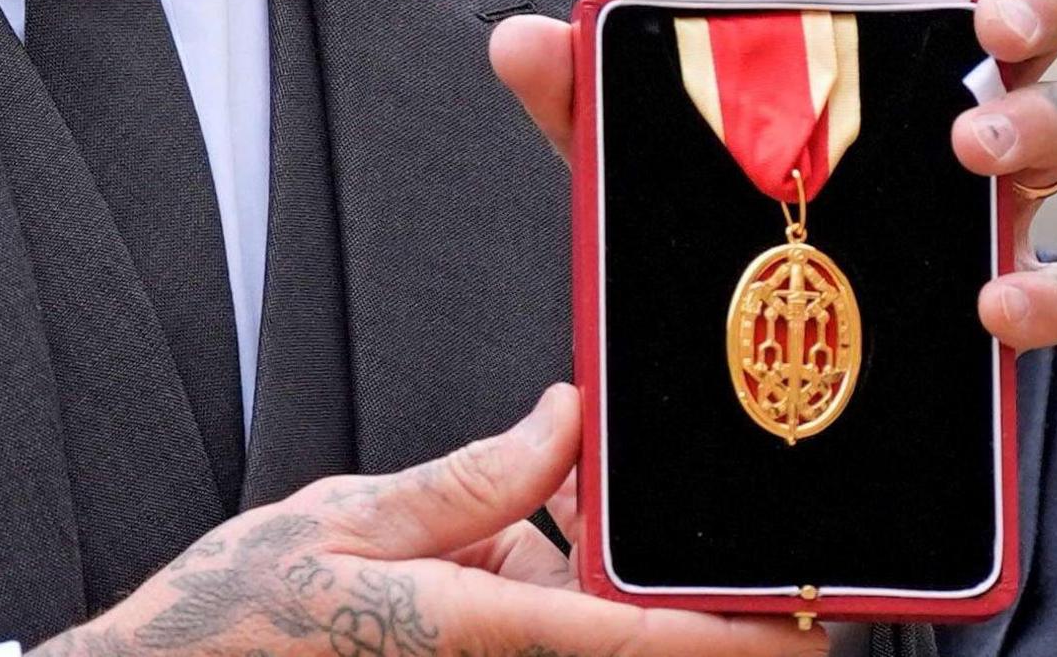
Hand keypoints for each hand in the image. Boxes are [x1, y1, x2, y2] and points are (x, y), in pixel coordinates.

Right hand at [38, 385, 816, 656]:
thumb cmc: (238, 618)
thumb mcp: (354, 516)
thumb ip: (477, 478)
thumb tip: (568, 422)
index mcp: (484, 632)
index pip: (648, 641)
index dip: (745, 639)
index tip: (818, 622)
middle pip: (632, 640)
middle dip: (694, 601)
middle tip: (744, 541)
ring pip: (586, 631)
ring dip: (606, 578)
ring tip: (606, 499)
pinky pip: (543, 632)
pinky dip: (556, 584)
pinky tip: (543, 521)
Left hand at [488, 0, 1056, 351]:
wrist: (751, 343)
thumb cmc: (719, 199)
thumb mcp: (639, 138)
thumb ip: (586, 87)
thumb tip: (520, 38)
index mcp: (883, 25)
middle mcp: (952, 85)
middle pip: (1033, 12)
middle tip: (992, 19)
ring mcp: (988, 180)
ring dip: (1035, 124)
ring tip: (974, 149)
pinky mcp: (998, 273)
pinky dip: (1043, 291)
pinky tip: (994, 300)